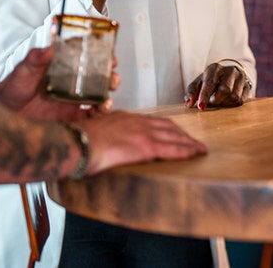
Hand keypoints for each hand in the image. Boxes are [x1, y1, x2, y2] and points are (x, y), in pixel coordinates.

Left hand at [0, 46, 119, 121]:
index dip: (104, 55)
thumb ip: (35, 58)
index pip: (90, 56)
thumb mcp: (24, 69)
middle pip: (101, 77)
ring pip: (101, 95)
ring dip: (108, 97)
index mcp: (66, 65)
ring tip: (106, 100)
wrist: (6, 110)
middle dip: (112, 77)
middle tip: (112, 79)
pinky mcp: (74, 115)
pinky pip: (93, 115)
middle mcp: (74, 81)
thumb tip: (48, 47)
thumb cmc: (15, 85)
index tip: (110, 55)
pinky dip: (100, 113)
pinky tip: (100, 111)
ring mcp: (76, 98)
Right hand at [82, 111, 206, 171]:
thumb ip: (102, 137)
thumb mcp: (92, 134)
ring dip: (188, 142)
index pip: (151, 121)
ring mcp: (141, 132)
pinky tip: (195, 154)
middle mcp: (135, 121)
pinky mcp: (144, 145)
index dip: (166, 128)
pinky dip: (186, 150)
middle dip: (182, 134)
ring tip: (198, 150)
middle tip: (193, 142)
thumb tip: (100, 147)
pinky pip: (172, 148)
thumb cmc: (76, 142)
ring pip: (174, 135)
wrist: (73, 143)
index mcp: (123, 118)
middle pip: (167, 125)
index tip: (174, 133)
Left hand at [184, 63, 249, 109]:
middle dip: (216, 100)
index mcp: (215, 68)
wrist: (229, 75)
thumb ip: (192, 92)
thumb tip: (188, 104)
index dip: (204, 96)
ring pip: (233, 96)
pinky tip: (227, 101)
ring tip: (219, 100)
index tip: (201, 107)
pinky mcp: (247, 86)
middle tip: (211, 102)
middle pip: (224, 90)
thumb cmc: (210, 81)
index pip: (210, 82)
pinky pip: (240, 101)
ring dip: (224, 103)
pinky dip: (231, 104)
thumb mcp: (199, 83)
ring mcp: (240, 78)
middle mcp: (229, 70)